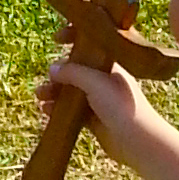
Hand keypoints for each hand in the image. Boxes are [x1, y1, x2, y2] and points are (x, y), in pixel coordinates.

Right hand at [37, 47, 150, 166]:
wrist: (138, 141)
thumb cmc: (122, 106)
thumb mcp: (95, 82)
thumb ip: (72, 72)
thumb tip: (52, 69)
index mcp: (111, 64)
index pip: (90, 44)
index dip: (73, 38)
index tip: (56, 38)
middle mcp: (105, 79)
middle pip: (76, 69)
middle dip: (58, 73)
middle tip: (47, 80)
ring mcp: (99, 98)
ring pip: (71, 90)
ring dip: (54, 91)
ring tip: (41, 97)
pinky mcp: (94, 118)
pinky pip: (71, 109)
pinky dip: (58, 108)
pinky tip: (46, 110)